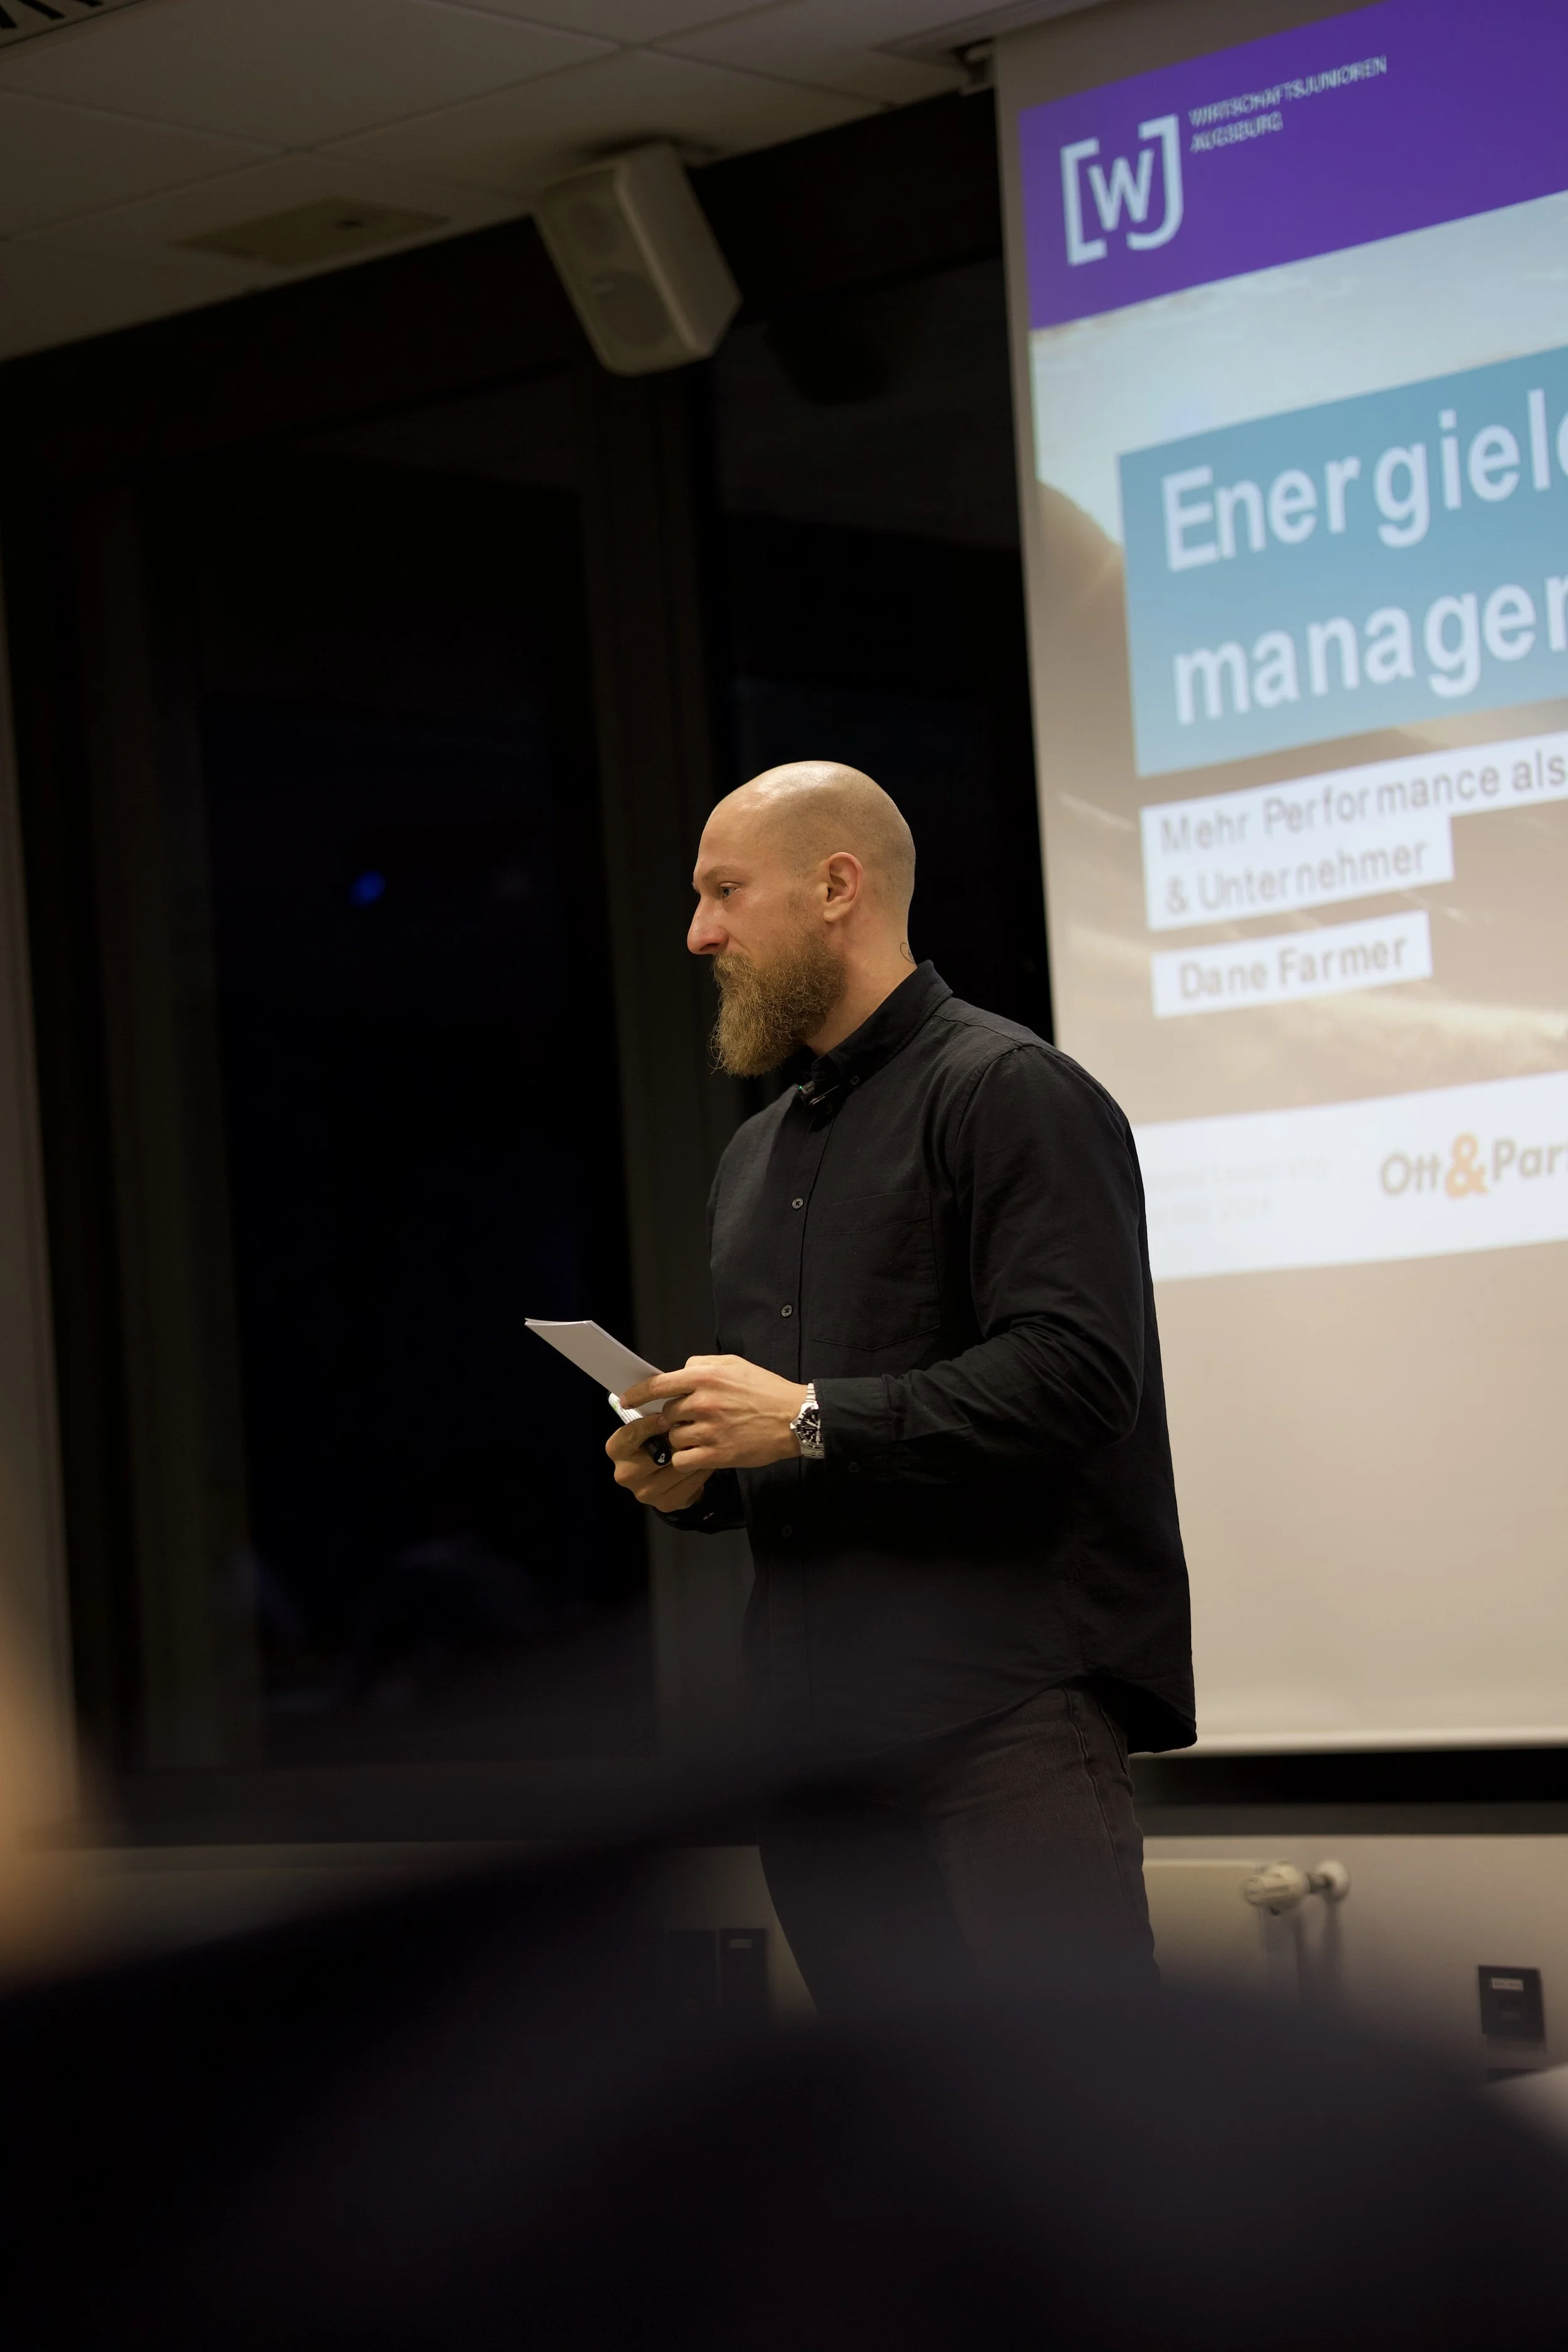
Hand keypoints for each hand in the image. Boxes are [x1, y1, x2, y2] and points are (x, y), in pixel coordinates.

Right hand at [604, 1414, 709, 1514]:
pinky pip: (689, 1485)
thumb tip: (673, 1406)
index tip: (668, 1417)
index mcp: (616, 1449)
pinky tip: (705, 1461)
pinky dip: (701, 1471)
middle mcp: (625, 1473)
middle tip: (695, 1429)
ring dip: (694, 1455)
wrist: (663, 1475)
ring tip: (705, 1443)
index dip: (651, 1424)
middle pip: (658, 1454)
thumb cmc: (656, 1440)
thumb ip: (655, 1417)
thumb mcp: (649, 1425)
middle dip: (678, 1441)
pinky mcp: (663, 1504)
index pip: (631, 1433)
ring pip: (677, 1469)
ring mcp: (644, 1492)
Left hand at [621, 1356, 808, 1476]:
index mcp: (705, 1377)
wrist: (796, 1418)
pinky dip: (687, 1459)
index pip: (659, 1385)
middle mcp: (704, 1402)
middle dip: (674, 1418)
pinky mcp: (717, 1454)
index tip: (627, 1400)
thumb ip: (701, 1364)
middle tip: (691, 1420)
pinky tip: (701, 1453)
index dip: (637, 1394)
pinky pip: (684, 1459)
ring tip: (703, 1436)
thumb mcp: (734, 1364)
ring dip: (682, 1439)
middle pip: (666, 1414)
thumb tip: (678, 1372)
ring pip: (673, 1438)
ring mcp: (709, 1430)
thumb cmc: (766, 1390)